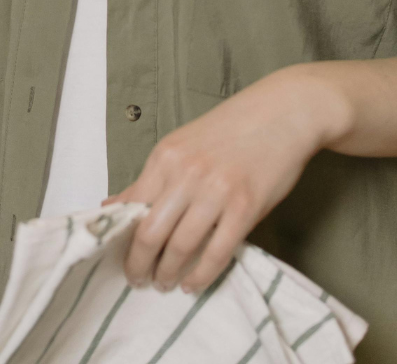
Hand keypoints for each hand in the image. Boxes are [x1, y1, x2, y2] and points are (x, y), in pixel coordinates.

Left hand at [105, 66, 352, 293]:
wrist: (284, 112)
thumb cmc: (232, 129)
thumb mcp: (181, 145)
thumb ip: (150, 178)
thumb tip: (112, 205)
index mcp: (165, 157)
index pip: (132, 209)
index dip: (123, 242)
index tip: (123, 259)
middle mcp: (186, 174)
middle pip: (150, 234)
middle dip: (140, 265)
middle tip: (139, 280)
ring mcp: (216, 191)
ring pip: (180, 247)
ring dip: (169, 273)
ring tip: (166, 283)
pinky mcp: (245, 207)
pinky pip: (216, 252)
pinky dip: (202, 274)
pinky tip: (193, 283)